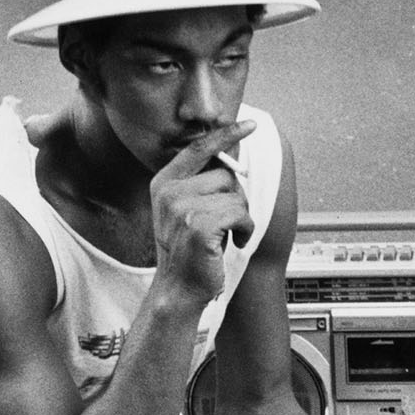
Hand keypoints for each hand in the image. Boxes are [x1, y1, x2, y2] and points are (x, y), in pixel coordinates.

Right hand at [150, 119, 257, 307]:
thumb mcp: (183, 211)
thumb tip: (232, 159)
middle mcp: (170, 192)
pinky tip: (233, 243)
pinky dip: (245, 229)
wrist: (178, 289)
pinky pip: (240, 213)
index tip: (250, 124)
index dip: (225, 135)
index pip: (198, 149)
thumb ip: (199, 184)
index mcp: (164, 183)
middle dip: (235, 197)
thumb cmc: (188, 251)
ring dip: (241, 216)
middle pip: (225, 175)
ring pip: (235, 195)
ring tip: (228, 235)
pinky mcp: (200, 226)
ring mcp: (182, 209)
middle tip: (226, 222)